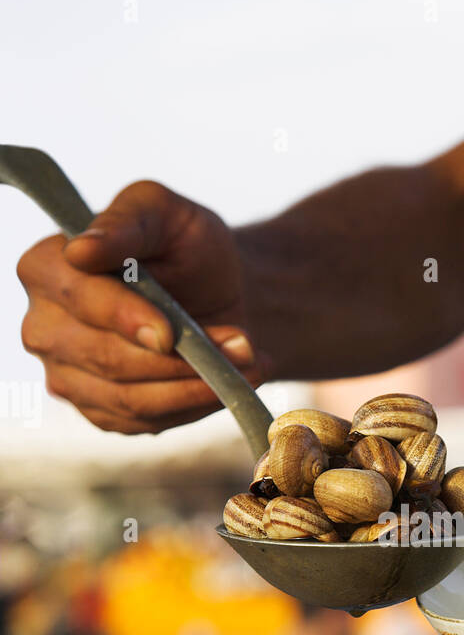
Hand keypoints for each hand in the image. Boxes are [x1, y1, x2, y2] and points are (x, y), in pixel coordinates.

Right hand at [18, 180, 262, 433]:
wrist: (214, 291)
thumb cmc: (183, 244)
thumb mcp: (163, 212)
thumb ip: (125, 222)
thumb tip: (80, 251)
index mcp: (45, 268)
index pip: (79, 300)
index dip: (126, 318)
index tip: (170, 333)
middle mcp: (44, 327)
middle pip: (108, 358)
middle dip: (180, 357)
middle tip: (241, 343)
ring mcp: (67, 375)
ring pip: (131, 399)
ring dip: (198, 386)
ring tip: (248, 361)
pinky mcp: (101, 412)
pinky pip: (147, 422)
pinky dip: (195, 406)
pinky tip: (228, 383)